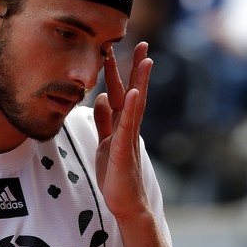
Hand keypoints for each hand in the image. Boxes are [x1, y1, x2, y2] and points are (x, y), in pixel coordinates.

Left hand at [93, 42, 152, 219]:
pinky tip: (133, 93)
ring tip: (146, 61)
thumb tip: (101, 99)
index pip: (120, 92)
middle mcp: (128, 127)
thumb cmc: (115, 175)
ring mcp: (128, 137)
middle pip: (132, 91)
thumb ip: (104, 121)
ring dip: (140, 82)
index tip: (115, 47)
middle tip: (142, 43)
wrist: (124, 202)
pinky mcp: (123, 149)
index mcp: (120, 124)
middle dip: (135, 68)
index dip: (118, 70)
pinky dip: (131, 108)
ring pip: (135, 104)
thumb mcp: (104, 142)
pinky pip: (127, 125)